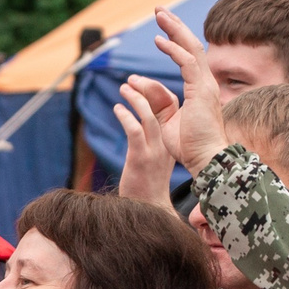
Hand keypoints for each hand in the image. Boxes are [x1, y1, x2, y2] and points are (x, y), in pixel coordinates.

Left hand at [112, 76, 181, 210]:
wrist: (148, 209)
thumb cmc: (147, 185)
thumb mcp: (154, 158)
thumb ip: (151, 141)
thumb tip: (141, 126)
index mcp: (171, 141)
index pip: (172, 108)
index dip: (159, 93)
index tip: (144, 83)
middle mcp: (166, 143)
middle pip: (164, 107)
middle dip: (148, 89)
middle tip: (132, 79)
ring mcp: (155, 150)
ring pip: (149, 116)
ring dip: (135, 99)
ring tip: (123, 88)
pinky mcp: (141, 158)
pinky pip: (135, 130)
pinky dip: (125, 116)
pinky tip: (116, 108)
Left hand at [149, 8, 229, 172]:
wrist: (205, 159)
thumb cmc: (188, 145)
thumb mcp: (166, 120)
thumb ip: (155, 101)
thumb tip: (137, 85)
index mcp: (200, 88)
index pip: (188, 57)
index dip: (175, 41)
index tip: (161, 30)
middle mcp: (206, 82)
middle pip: (191, 46)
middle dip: (175, 27)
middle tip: (160, 10)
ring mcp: (206, 85)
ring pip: (191, 49)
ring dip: (174, 30)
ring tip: (160, 14)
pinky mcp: (201, 91)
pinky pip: (186, 64)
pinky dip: (173, 50)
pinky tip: (159, 40)